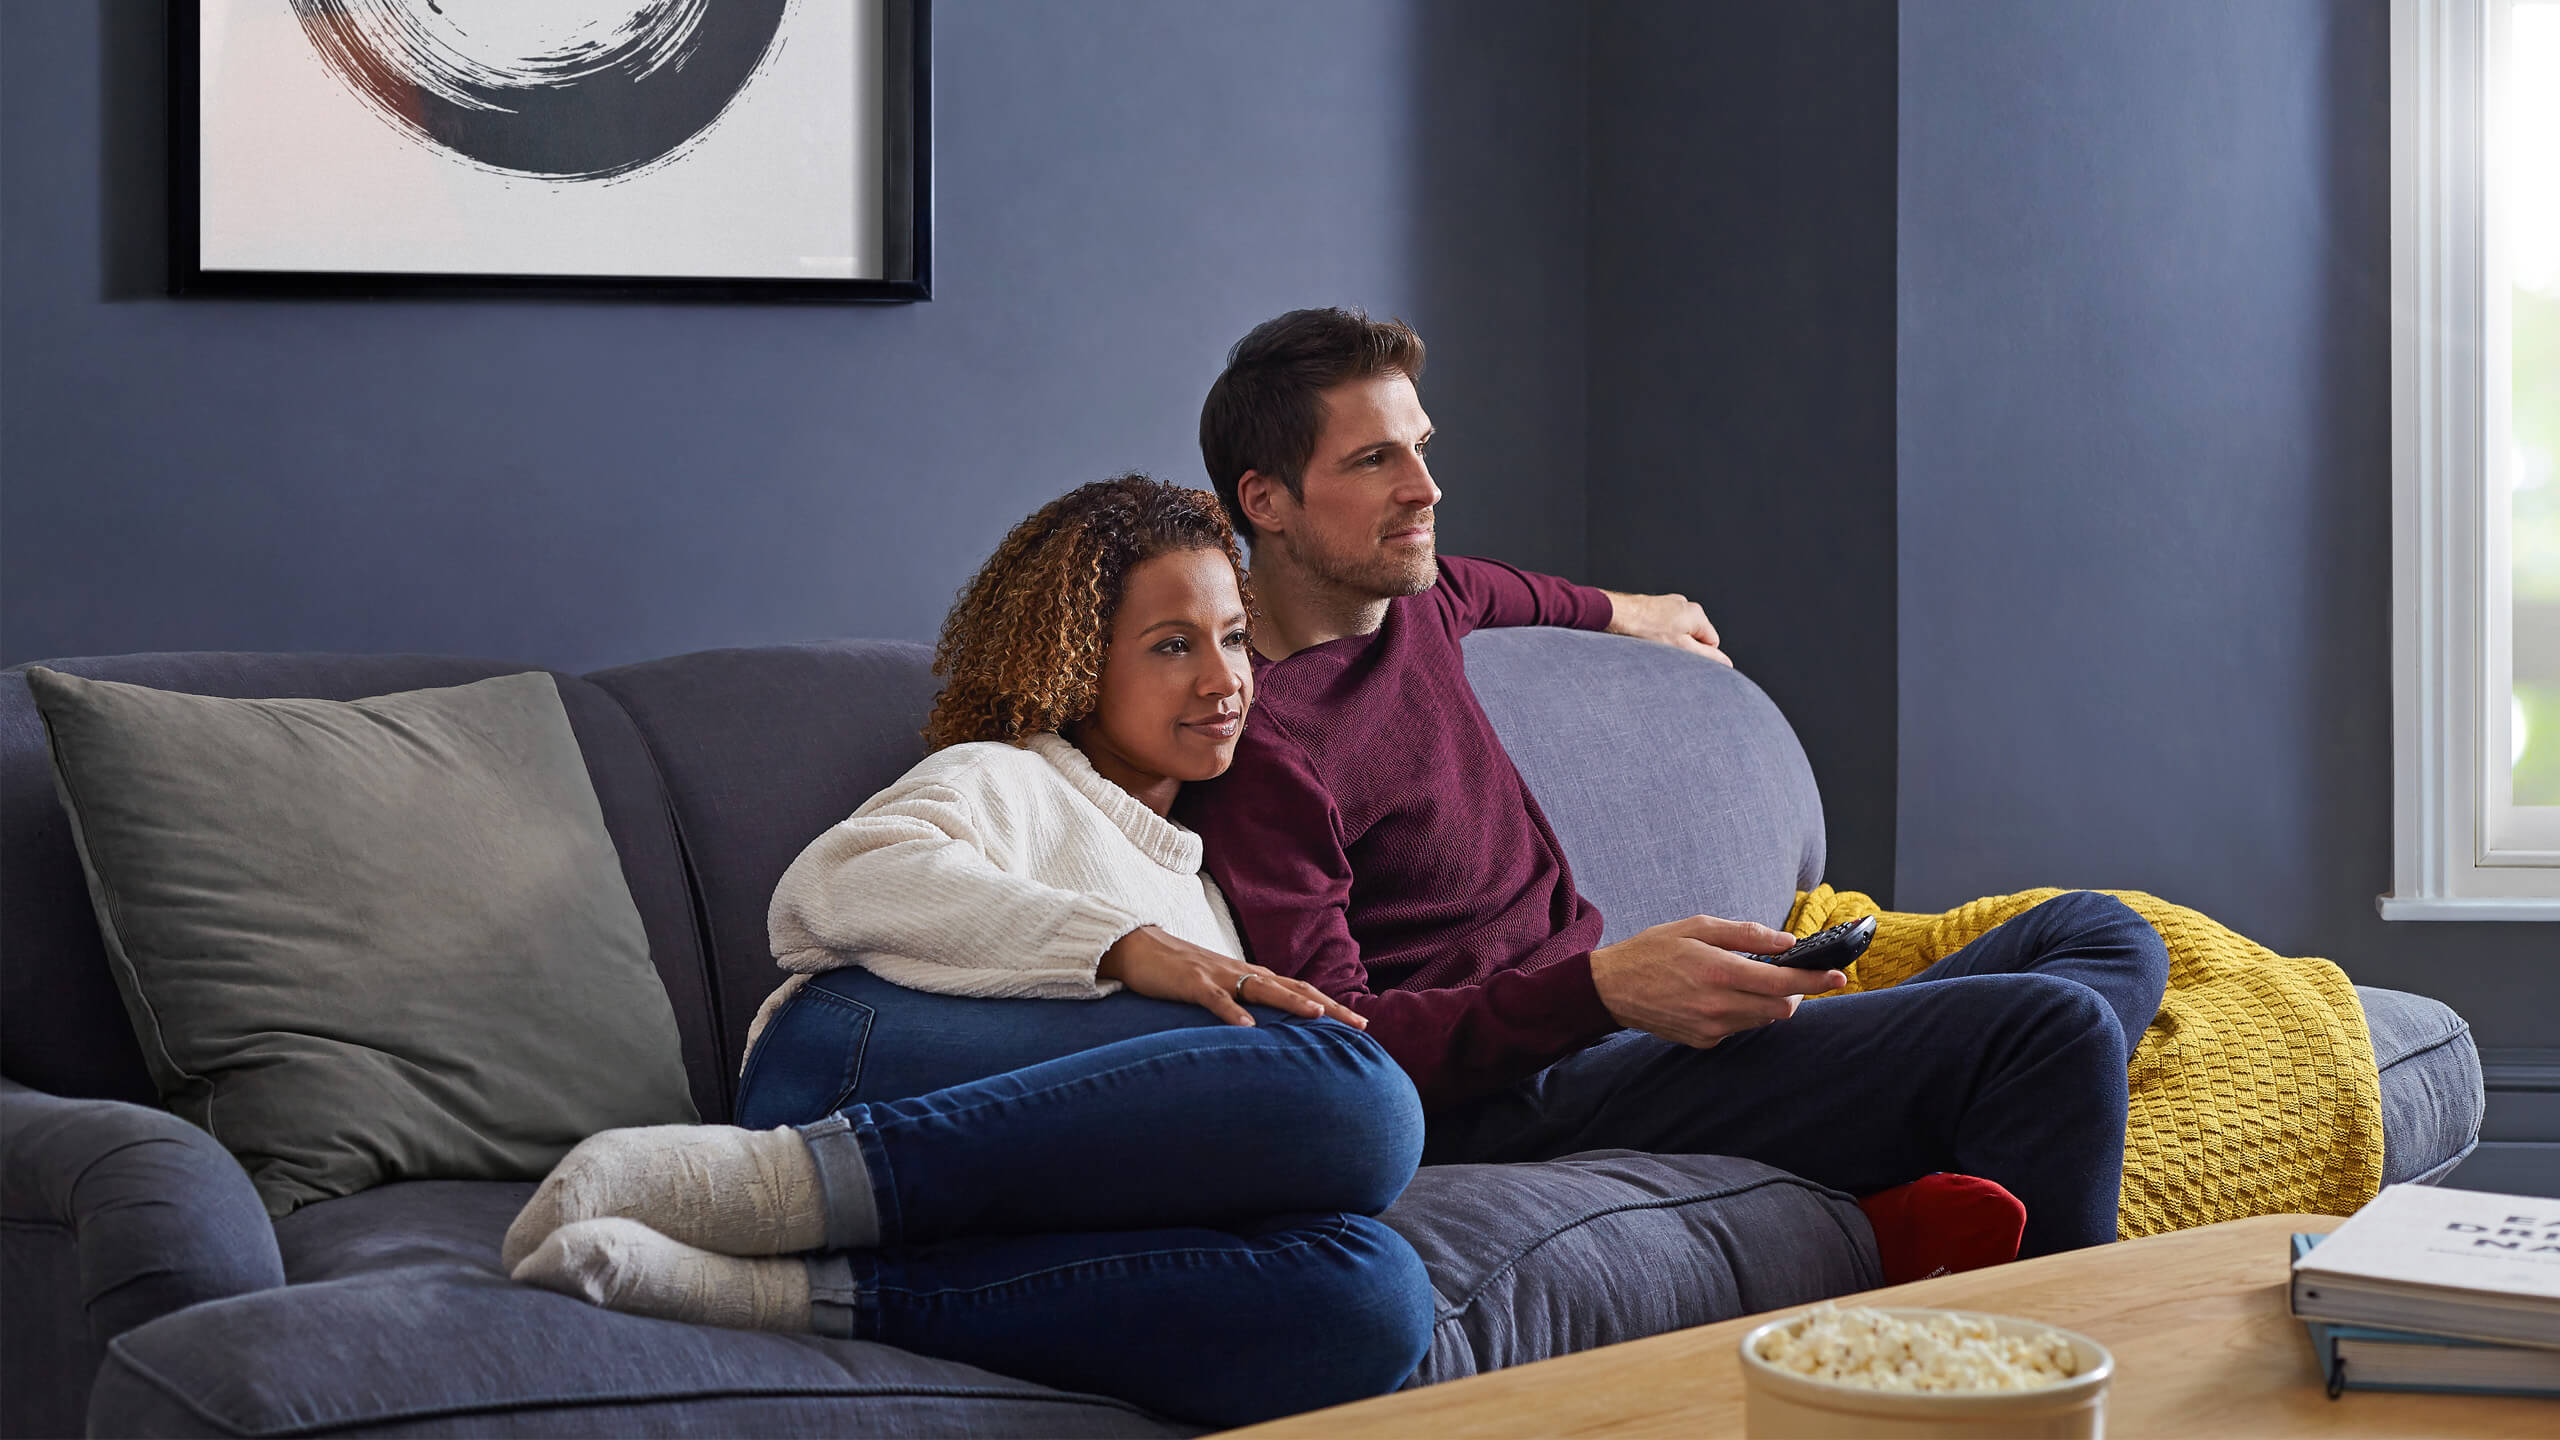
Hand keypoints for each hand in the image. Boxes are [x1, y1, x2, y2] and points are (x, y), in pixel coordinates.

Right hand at [1098, 926, 1368, 1028]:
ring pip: (1261, 987)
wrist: (1137, 948)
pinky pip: (1215, 998)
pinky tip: (1248, 1027)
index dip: (1332, 1005)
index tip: (1361, 1023)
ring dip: (1290, 1001)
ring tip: (1318, 1017)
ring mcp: (1217, 975)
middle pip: (1293, 986)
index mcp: (1251, 975)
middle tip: (1361, 1024)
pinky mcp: (1191, 982)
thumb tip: (1269, 1030)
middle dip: (1329, 1006)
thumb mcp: (1218, 989)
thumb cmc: (1179, 973)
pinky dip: (1232, 1011)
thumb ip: (1243, 1003)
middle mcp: (1242, 972)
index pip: (1300, 988)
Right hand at [1587, 915, 1844, 1047]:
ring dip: (1770, 1001)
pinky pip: (1740, 1027)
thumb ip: (1745, 934)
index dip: (1815, 980)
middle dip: (1796, 991)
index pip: (1782, 982)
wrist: (1611, 988)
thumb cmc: (1653, 950)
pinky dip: (1744, 1011)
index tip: (1839, 976)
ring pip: (1763, 1019)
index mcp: (1719, 972)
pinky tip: (1723, 995)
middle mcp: (1719, 1005)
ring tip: (1750, 980)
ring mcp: (1712, 1028)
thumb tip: (1786, 941)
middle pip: (1782, 1008)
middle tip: (1795, 974)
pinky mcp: (1705, 1041)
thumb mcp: (1697, 926)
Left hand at [1602, 590, 1730, 665]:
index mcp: (1697, 614)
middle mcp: (1686, 605)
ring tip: (1652, 642)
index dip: (1699, 654)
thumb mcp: (1681, 648)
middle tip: (1665, 652)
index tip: (1681, 656)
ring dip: (1669, 640)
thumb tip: (1727, 664)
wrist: (1616, 614)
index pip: (1712, 642)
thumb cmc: (1646, 629)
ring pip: (1679, 630)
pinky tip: (1645, 636)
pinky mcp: (1655, 606)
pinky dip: (1658, 633)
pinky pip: (1665, 624)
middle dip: (1684, 646)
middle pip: (1695, 635)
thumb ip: (1707, 657)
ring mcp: (1670, 603)